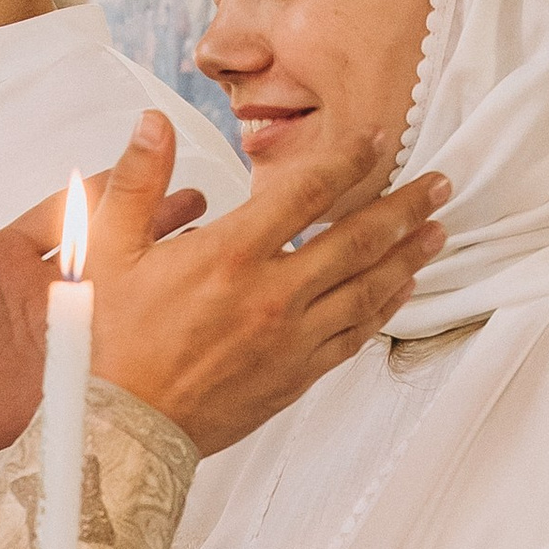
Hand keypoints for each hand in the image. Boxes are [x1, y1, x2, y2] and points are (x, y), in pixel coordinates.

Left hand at [0, 137, 205, 460]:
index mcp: (9, 254)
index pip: (67, 211)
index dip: (106, 188)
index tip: (147, 163)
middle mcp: (44, 285)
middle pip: (107, 241)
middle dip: (150, 217)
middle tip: (196, 199)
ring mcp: (65, 325)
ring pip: (123, 283)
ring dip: (159, 261)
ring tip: (204, 241)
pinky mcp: (76, 363)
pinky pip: (119, 336)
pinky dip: (152, 318)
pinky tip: (186, 302)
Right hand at [87, 112, 447, 454]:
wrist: (129, 426)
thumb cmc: (116, 342)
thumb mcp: (106, 251)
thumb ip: (135, 180)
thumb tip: (152, 123)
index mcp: (230, 254)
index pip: (307, 192)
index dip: (349, 159)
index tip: (378, 140)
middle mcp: (273, 293)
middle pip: (357, 239)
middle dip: (405, 207)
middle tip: (441, 184)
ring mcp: (292, 337)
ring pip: (367, 288)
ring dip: (408, 256)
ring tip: (438, 231)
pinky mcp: (298, 373)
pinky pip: (355, 334)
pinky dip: (385, 308)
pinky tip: (401, 289)